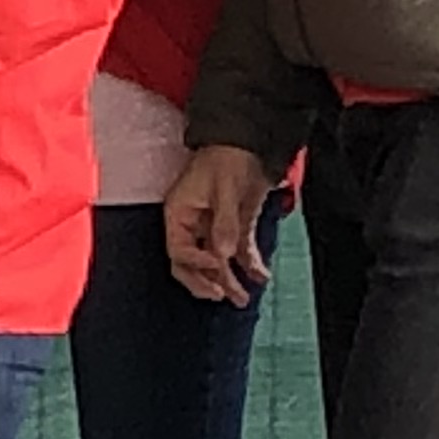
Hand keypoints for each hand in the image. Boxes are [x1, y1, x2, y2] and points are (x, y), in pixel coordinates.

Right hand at [162, 148, 271, 308]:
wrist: (247, 141)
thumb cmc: (226, 157)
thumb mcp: (223, 187)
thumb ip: (224, 222)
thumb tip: (224, 254)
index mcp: (179, 214)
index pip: (178, 249)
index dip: (195, 261)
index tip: (216, 264)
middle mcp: (192, 225)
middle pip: (191, 264)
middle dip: (206, 281)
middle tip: (221, 294)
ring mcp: (213, 228)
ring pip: (216, 263)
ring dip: (229, 280)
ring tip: (243, 297)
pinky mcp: (235, 227)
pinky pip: (239, 252)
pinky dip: (249, 264)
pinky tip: (260, 275)